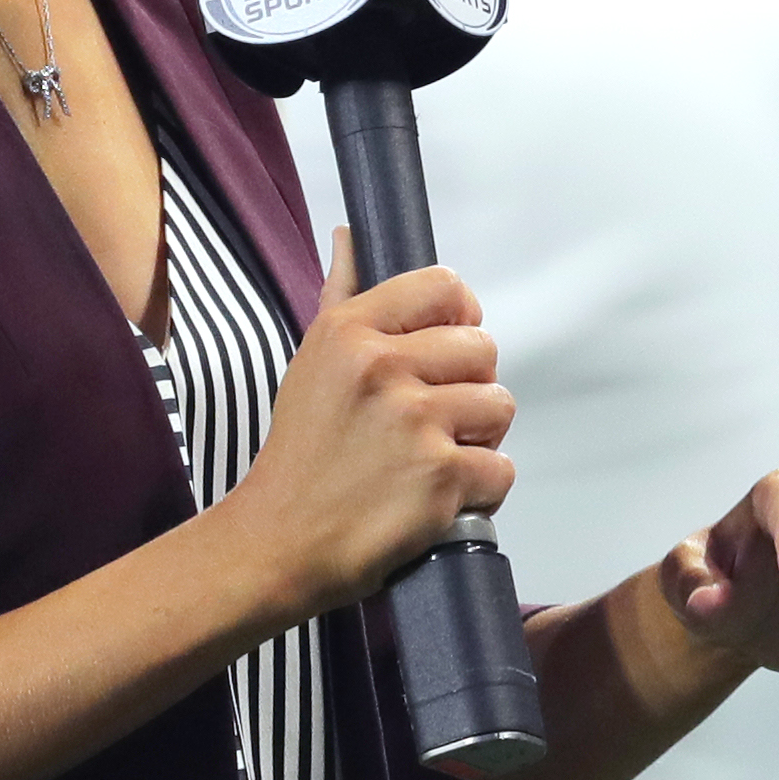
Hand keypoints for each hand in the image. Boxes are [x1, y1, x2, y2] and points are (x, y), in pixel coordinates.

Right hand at [226, 235, 514, 629]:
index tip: (445, 355)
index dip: (459, 322)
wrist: (276, 544)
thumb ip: (340, 297)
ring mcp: (414, 420)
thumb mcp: (309, 363)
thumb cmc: (300, 457)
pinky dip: (479, 492)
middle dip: (469, 390)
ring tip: (430, 461)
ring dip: (478, 441)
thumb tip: (350, 235)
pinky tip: (436, 499)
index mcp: (350, 331)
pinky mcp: (441, 475)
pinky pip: (502, 469)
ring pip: (501, 407)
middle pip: (484, 351)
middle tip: (428, 425)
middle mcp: (382, 366)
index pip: (447, 287)